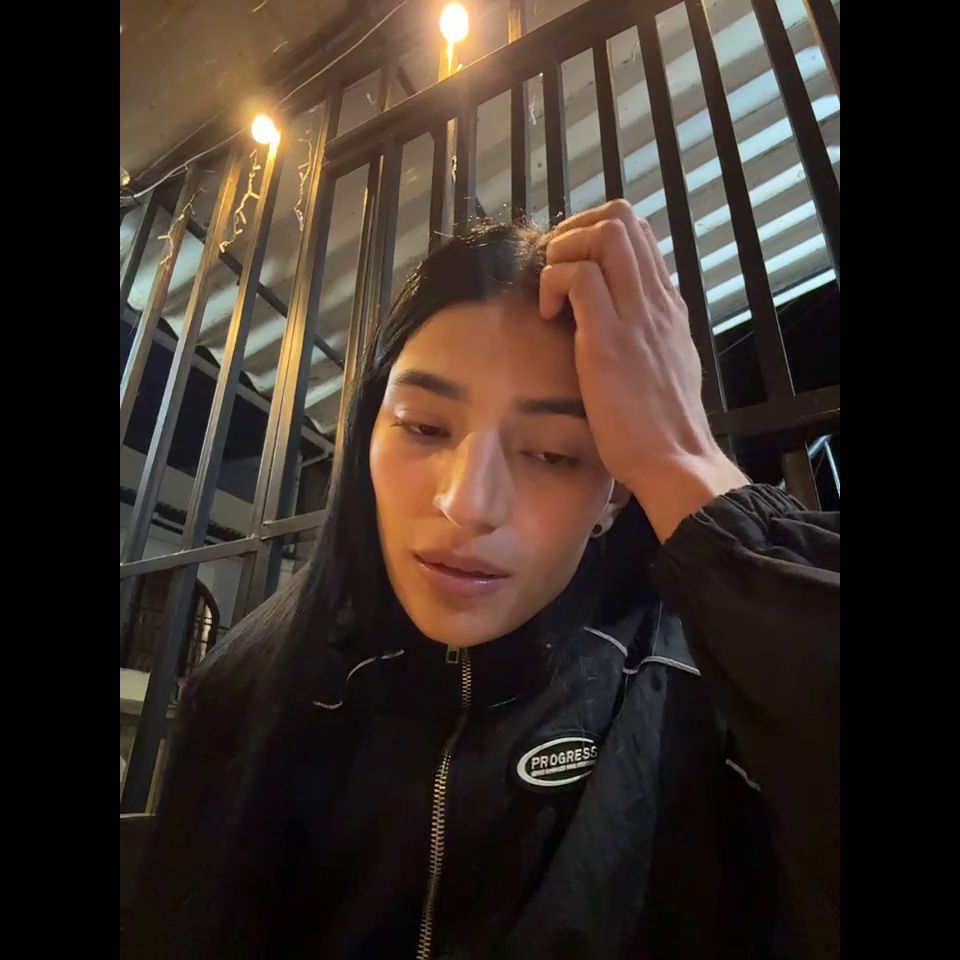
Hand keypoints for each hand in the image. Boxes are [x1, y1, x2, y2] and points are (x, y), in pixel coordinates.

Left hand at [539, 200, 747, 542]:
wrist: (674, 460)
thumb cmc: (661, 427)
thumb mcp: (666, 367)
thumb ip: (648, 336)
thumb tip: (622, 322)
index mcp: (667, 305)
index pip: (638, 234)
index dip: (594, 235)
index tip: (571, 269)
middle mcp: (656, 299)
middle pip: (622, 217)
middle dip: (575, 230)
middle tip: (555, 271)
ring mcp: (636, 315)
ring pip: (604, 234)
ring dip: (564, 250)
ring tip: (551, 291)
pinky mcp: (609, 338)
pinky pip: (577, 275)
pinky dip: (554, 282)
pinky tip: (548, 315)